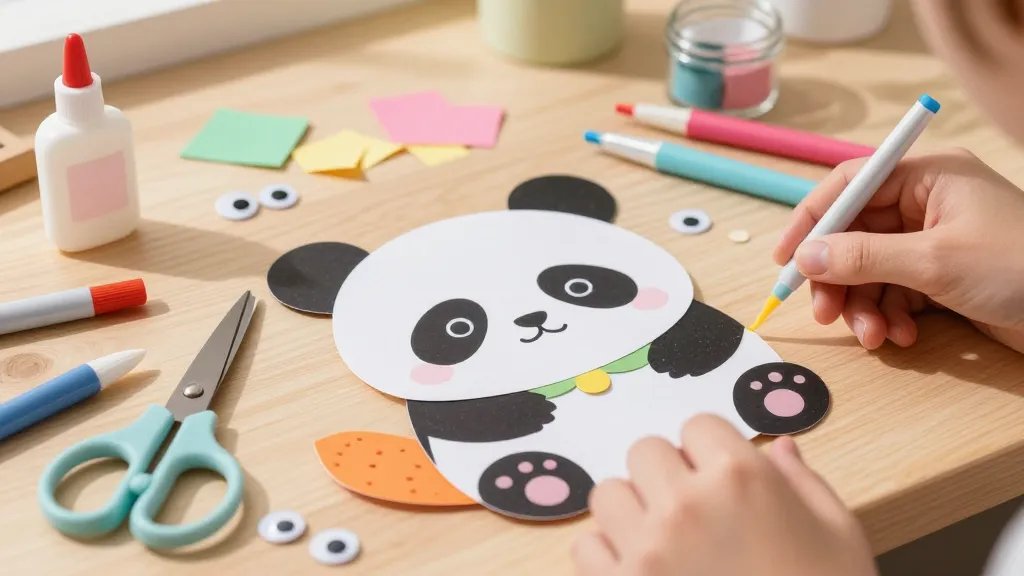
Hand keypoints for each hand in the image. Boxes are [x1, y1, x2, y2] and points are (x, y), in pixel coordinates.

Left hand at [573, 415, 876, 575]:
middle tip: (690, 510)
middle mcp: (685, 505)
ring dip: (631, 511)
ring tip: (663, 542)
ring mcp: (646, 551)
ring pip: (608, 494)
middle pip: (645, 451)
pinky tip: (642, 574)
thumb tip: (780, 447)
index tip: (719, 478)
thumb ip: (804, 483)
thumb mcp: (839, 537)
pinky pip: (586, 548)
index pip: (698, 426)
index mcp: (742, 479)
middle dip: (666, 474)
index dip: (710, 451)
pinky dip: (607, 558)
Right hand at [774, 149, 1023, 351]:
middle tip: (825, 314)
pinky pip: (895, 291)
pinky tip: (902, 338)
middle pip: (855, 233)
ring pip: (871, 269)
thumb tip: (804, 258)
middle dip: (838, 277)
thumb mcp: (934, 262)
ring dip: (864, 306)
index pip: (851, 185)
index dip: (812, 219)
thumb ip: (862, 257)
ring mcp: (936, 241)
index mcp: (928, 177)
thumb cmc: (1021, 270)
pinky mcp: (944, 276)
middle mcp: (928, 203)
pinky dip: (890, 316)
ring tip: (873, 337)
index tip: (785, 258)